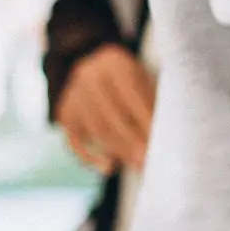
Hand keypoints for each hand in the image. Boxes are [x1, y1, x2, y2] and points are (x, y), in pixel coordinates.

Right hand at [54, 45, 155, 172]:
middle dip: (131, 141)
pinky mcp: (64, 113)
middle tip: (148, 160)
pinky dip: (91, 157)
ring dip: (118, 151)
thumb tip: (165, 134)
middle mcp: (88, 75)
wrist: (91, 66)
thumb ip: (151, 100)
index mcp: (113, 62)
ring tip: (137, 165)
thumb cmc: (128, 78)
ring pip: (95, 129)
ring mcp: (73, 94)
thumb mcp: (141, 77)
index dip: (144, 120)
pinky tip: (109, 168)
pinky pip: (75, 140)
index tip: (160, 141)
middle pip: (110, 115)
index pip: (130, 94)